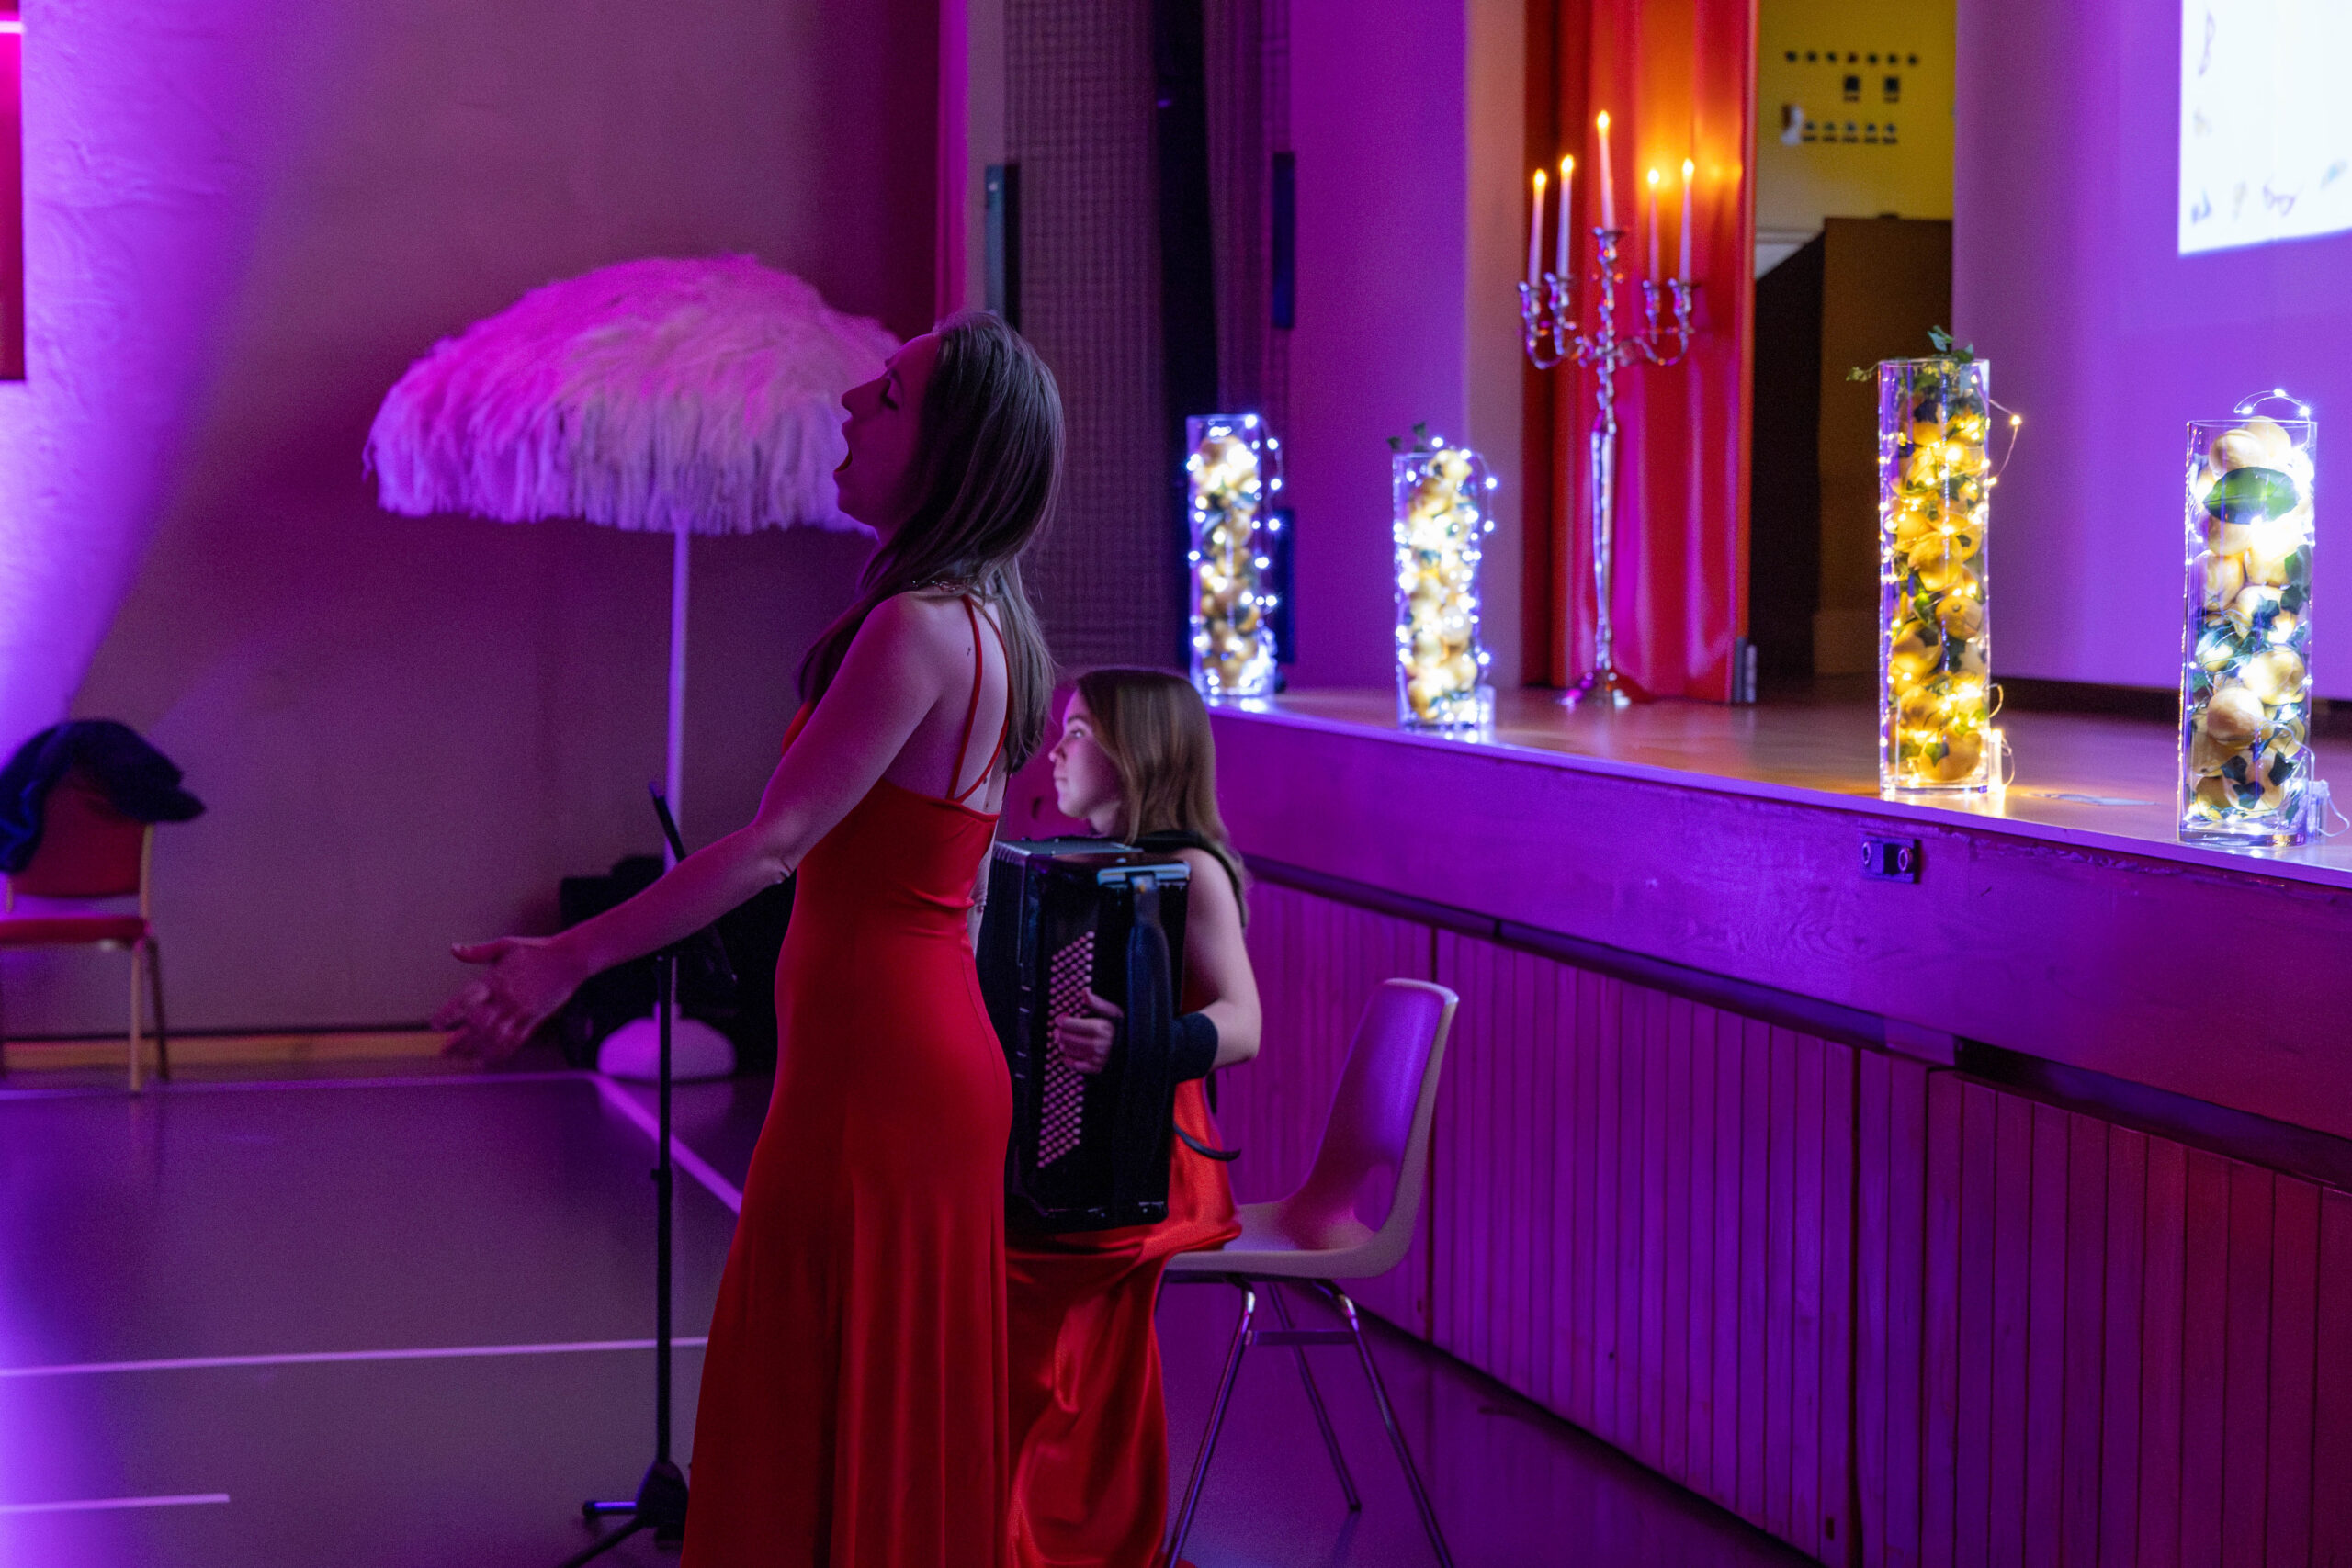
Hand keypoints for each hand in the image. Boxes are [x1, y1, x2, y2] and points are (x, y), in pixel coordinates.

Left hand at [433, 936, 585, 1063]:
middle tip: (444, 1051)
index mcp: (495, 979)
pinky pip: (516, 1040)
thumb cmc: (537, 949)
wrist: (569, 958)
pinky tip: (489, 1058)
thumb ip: (478, 952)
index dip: (449, 1014)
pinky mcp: (535, 1018)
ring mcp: (521, 1010)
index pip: (466, 1000)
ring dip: (477, 1050)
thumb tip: (454, 949)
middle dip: (459, 1041)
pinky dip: (501, 1052)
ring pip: (495, 1037)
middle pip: (477, 1025)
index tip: (435, 1025)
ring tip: (464, 1058)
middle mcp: (506, 998)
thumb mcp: (507, 945)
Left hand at [1050, 988, 1121, 1074]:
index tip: (1060, 1018)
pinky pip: (1075, 1066)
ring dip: (1062, 1044)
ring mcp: (1096, 1058)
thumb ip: (1096, 1002)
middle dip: (1059, 1032)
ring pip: (1068, 1051)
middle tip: (1058, 1029)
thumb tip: (1085, 991)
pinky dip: (1069, 1060)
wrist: (1133, 1045)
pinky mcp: (1096, 1068)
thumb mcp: (1111, 1011)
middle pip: (1065, 1038)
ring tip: (1064, 1039)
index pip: (1068, 1024)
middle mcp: (1097, 1044)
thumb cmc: (1120, 1026)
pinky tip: (1070, 1053)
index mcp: (1099, 1028)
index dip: (1061, 1020)